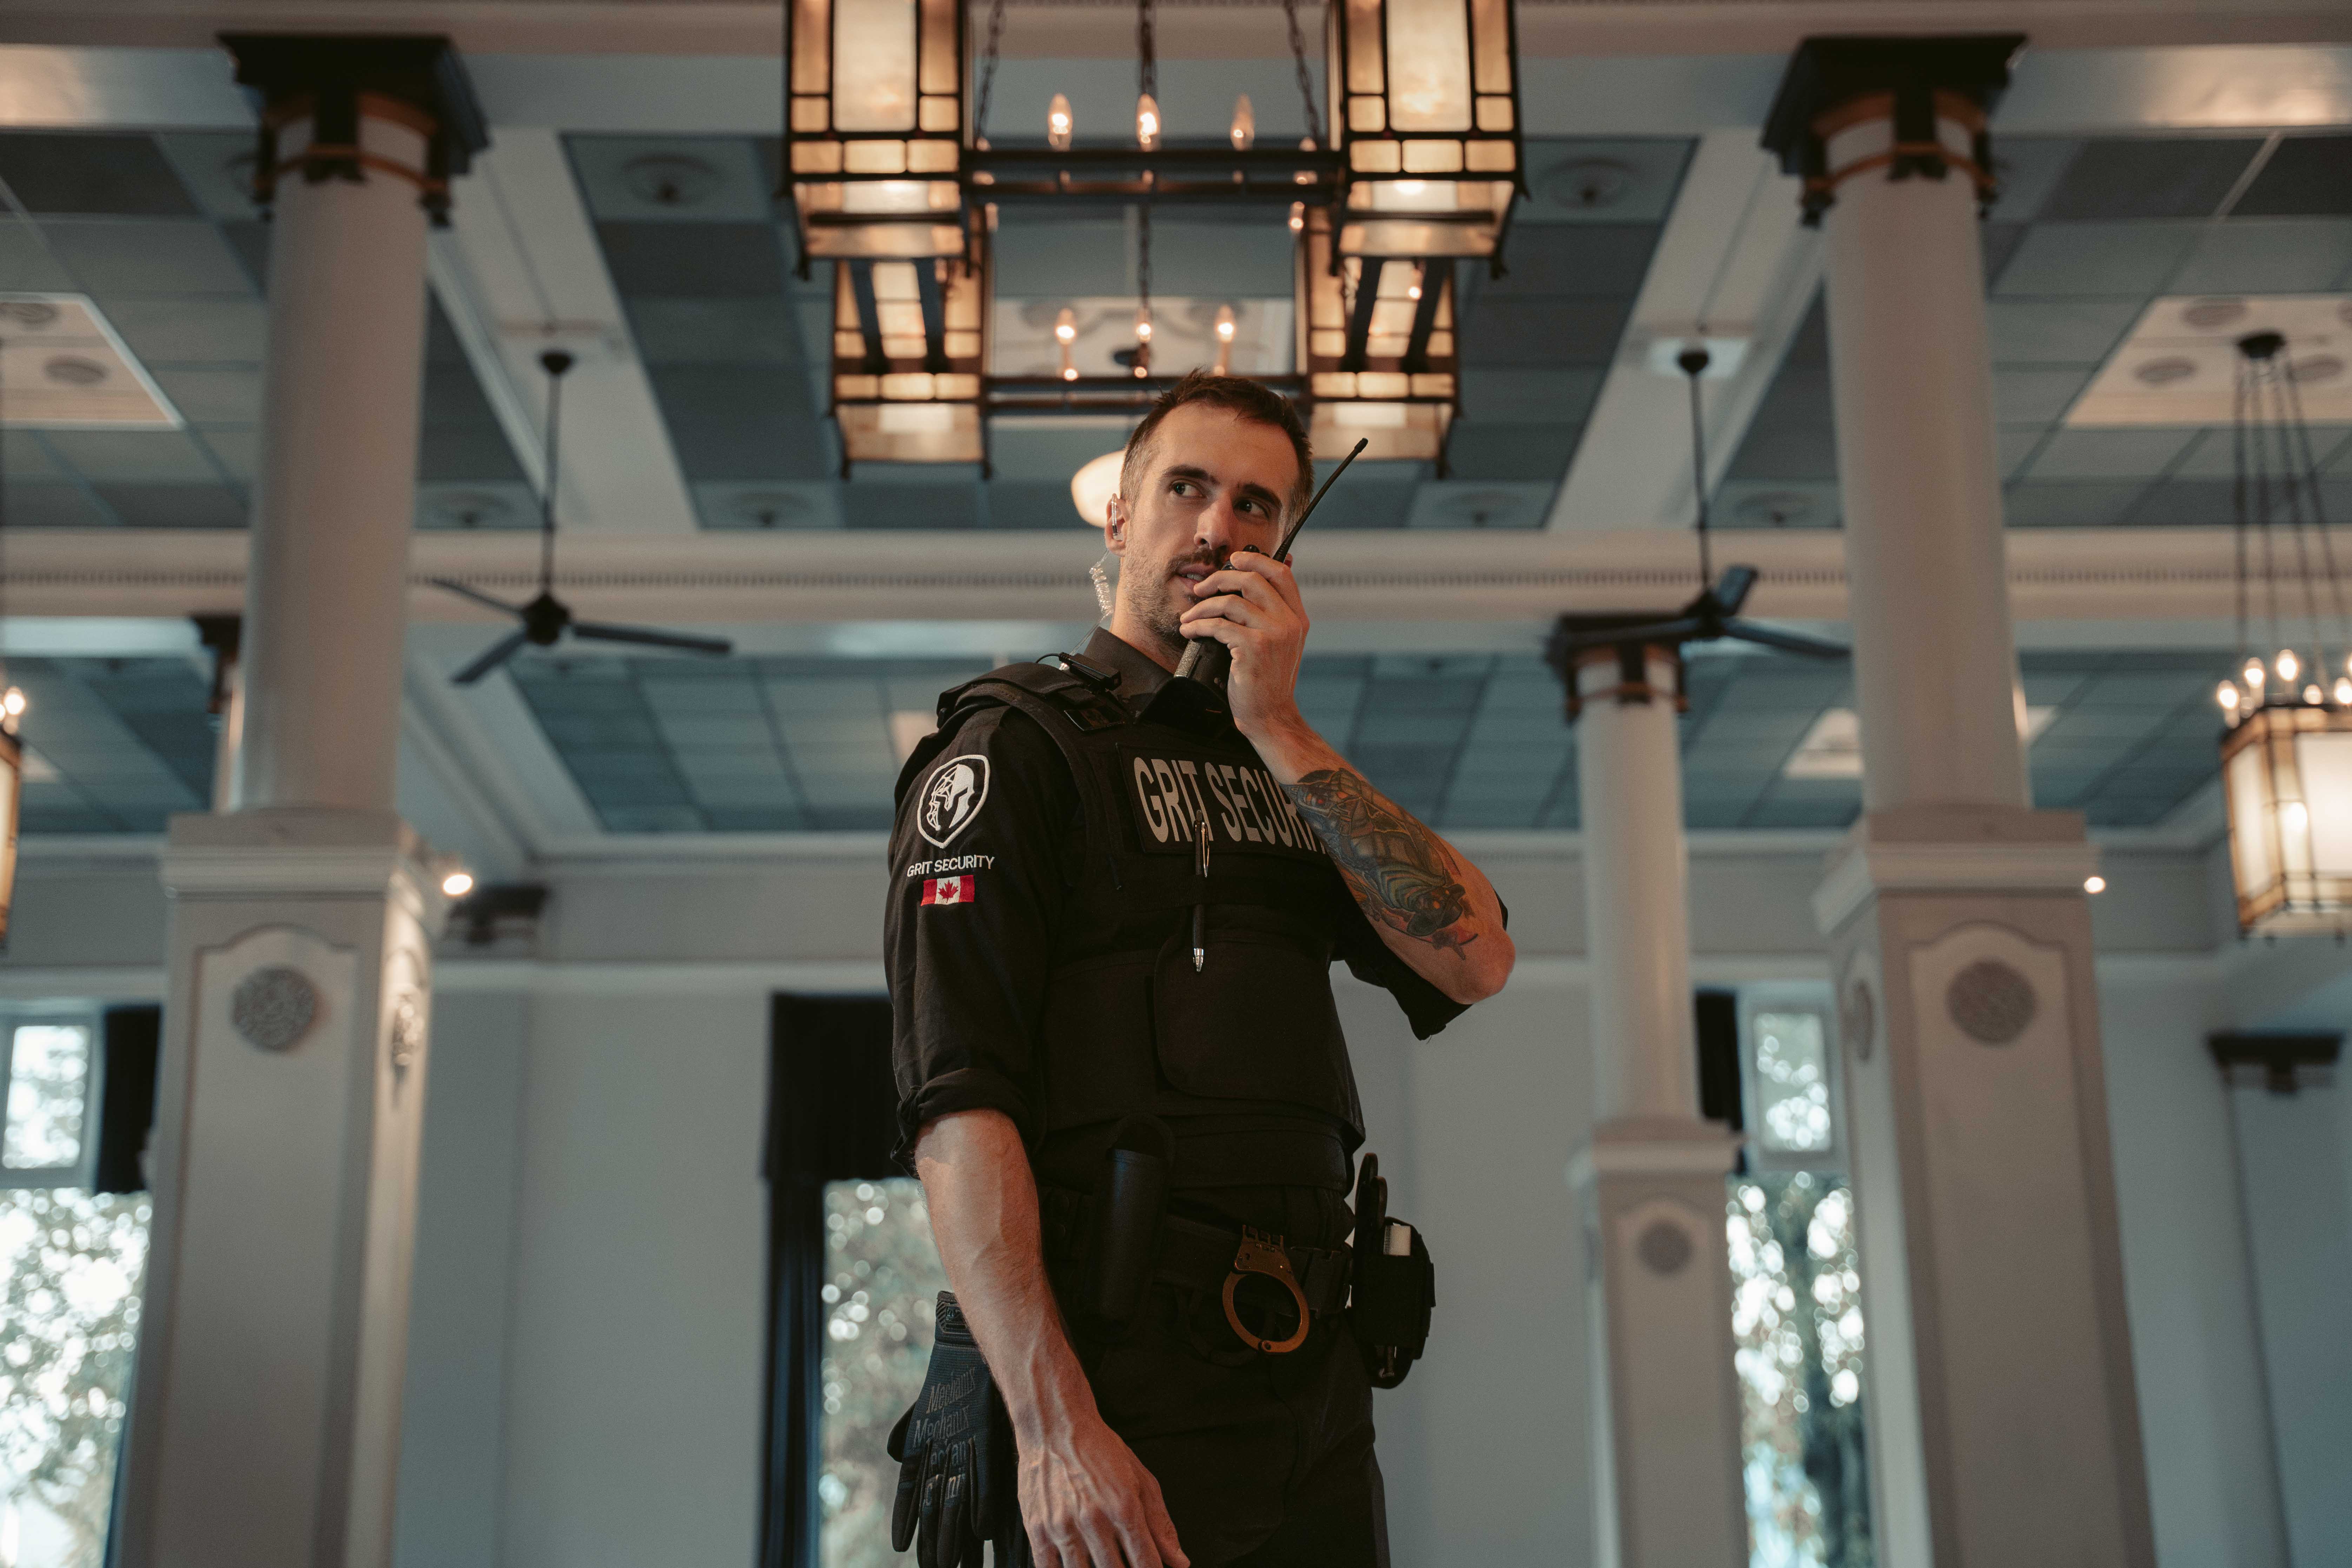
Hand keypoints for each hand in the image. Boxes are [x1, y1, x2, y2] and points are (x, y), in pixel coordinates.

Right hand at [1018, 1410, 1186, 1567]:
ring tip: (1100, 1561)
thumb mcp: (1141, 1481)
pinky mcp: (1038, 1530)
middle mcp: (1095, 1520)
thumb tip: (1179, 1562)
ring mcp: (1064, 1527)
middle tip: (1123, 1564)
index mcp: (1125, 1508)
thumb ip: (1161, 1525)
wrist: (1056, 1426)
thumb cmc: (1099, 1450)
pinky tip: (1075, 1565)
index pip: (1145, 1563)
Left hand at [1179, 548, 1308, 743]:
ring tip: (1189, 617)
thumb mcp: (1279, 643)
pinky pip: (1219, 625)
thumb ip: (1270, 616)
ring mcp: (1274, 634)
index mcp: (1297, 617)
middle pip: (1253, 579)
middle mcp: (1290, 622)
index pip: (1281, 573)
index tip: (1234, 559)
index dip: (1256, 559)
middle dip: (1220, 578)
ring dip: (1203, 606)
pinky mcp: (1254, 648)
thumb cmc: (1267, 680)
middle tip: (1201, 589)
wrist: (1270, 715)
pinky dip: (1199, 625)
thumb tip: (1247, 585)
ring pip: (1232, 601)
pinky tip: (1190, 630)